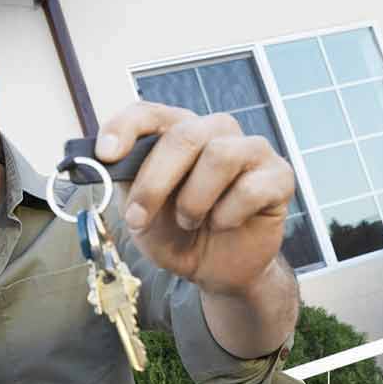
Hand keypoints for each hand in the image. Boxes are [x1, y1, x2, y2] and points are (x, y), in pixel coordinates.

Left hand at [96, 102, 294, 294]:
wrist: (217, 270)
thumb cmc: (178, 234)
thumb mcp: (141, 213)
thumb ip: (127, 183)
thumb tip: (102, 162)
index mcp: (179, 131)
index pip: (150, 113)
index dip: (125, 128)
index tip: (105, 154)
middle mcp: (216, 131)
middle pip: (184, 135)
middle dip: (154, 183)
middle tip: (138, 219)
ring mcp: (251, 150)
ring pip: (220, 155)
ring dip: (194, 201)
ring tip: (189, 222)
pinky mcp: (279, 176)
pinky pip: (250, 188)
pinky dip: (227, 215)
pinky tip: (222, 225)